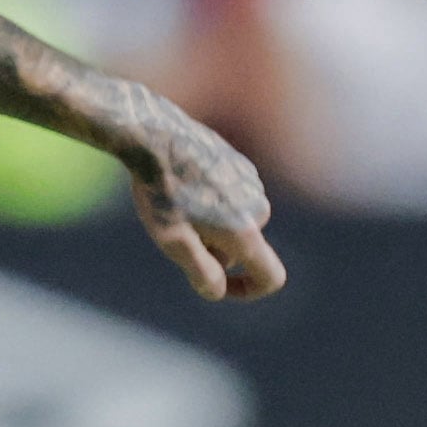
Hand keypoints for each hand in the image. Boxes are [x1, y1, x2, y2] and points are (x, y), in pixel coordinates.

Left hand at [128, 128, 288, 302]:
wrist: (155, 136)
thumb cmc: (160, 191)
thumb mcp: (172, 242)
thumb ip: (201, 272)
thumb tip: (218, 290)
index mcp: (244, 231)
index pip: (271, 277)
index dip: (250, 291)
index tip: (221, 286)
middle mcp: (257, 207)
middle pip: (245, 248)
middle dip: (217, 250)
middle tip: (177, 232)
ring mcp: (252, 183)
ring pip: (238, 222)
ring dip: (214, 226)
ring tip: (178, 205)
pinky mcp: (242, 165)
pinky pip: (233, 199)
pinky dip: (214, 203)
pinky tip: (184, 185)